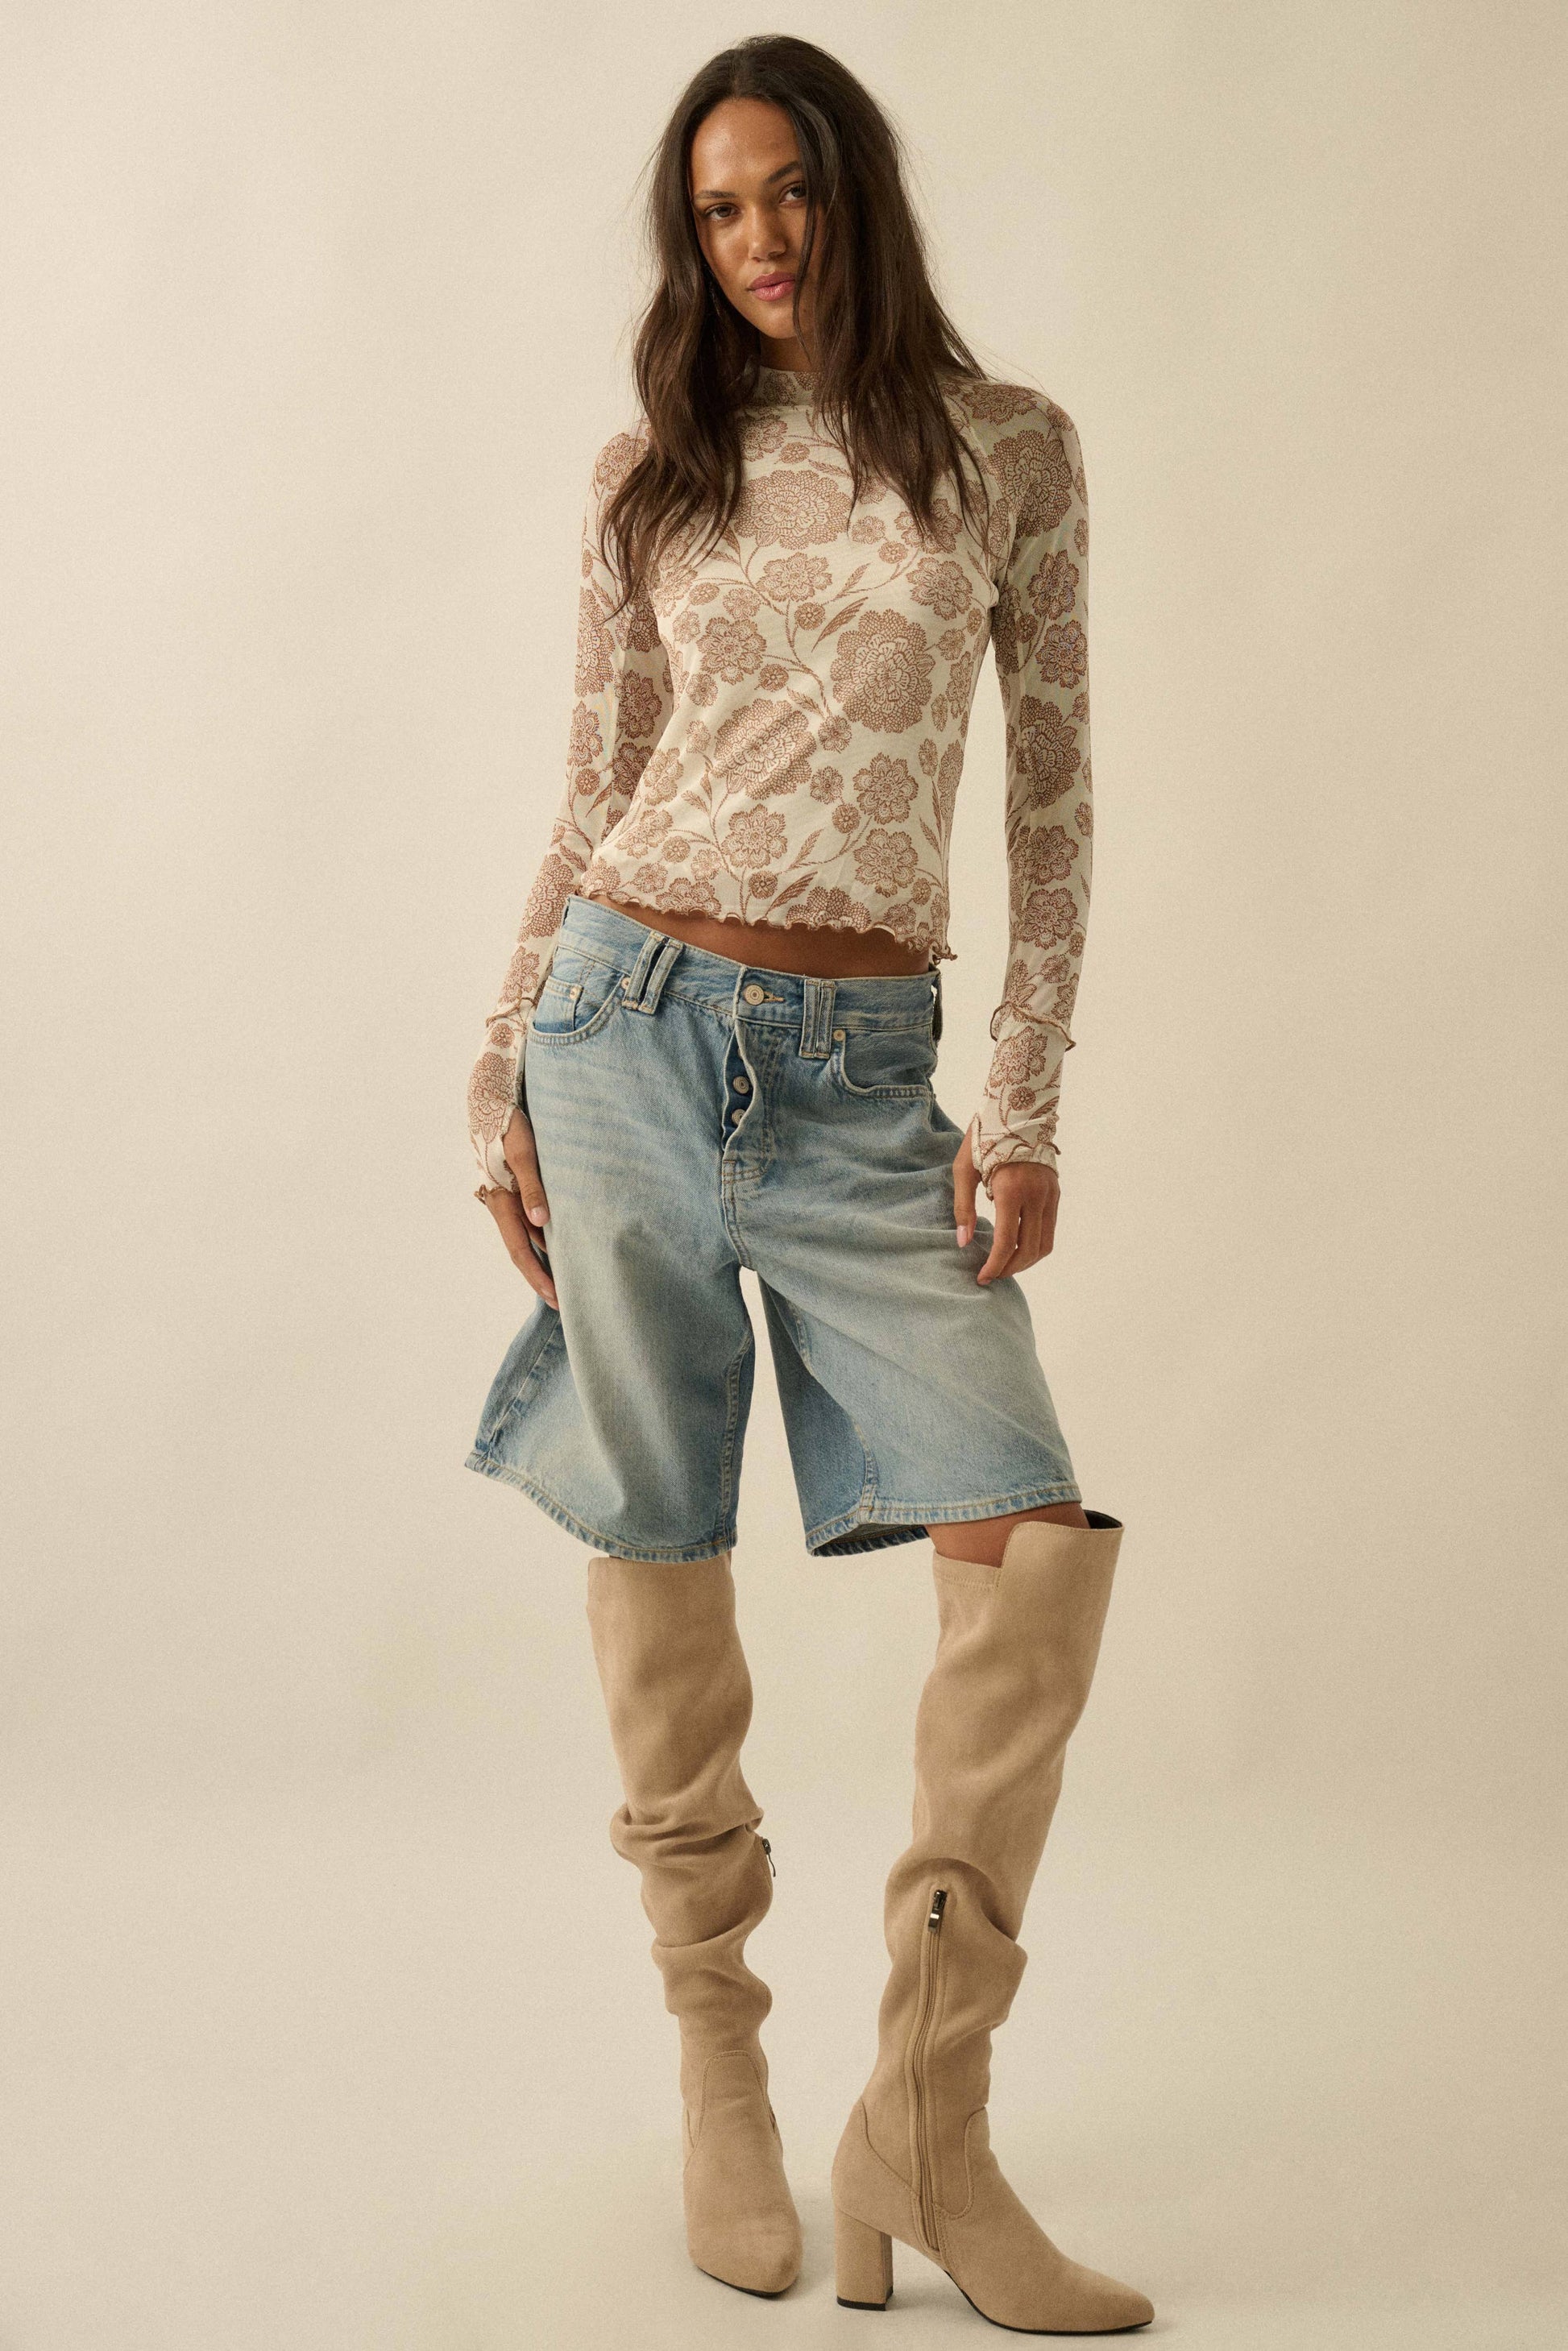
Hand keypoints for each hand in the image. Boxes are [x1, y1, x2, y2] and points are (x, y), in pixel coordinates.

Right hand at [480, 1109, 557, 1308]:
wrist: (491, 1100)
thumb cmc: (509, 1124)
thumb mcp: (523, 1152)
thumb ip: (532, 1186)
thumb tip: (541, 1221)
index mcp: (501, 1202)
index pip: (522, 1250)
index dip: (538, 1276)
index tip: (557, 1297)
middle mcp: (504, 1206)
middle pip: (524, 1251)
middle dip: (542, 1277)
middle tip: (563, 1302)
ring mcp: (509, 1199)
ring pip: (528, 1237)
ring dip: (545, 1259)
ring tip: (566, 1279)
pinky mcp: (518, 1188)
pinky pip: (532, 1220)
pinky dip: (547, 1237)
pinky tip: (562, 1243)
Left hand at [952, 1124, 1059, 1284]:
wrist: (1018, 1109)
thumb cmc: (984, 1137)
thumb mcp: (964, 1169)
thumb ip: (963, 1208)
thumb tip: (964, 1243)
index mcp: (1011, 1190)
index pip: (1006, 1242)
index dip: (994, 1265)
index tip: (982, 1277)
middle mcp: (1036, 1195)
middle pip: (1029, 1249)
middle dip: (1009, 1268)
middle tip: (991, 1275)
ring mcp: (1050, 1194)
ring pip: (1044, 1244)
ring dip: (1025, 1261)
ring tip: (1005, 1265)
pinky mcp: (1056, 1192)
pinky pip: (1050, 1229)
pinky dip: (1036, 1245)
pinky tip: (1019, 1247)